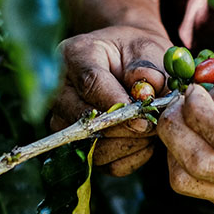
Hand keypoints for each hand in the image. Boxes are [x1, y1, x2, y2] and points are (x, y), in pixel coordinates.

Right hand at [51, 26, 170, 175]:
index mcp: (75, 56)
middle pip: (85, 121)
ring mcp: (64, 121)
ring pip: (94, 148)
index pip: (90, 83)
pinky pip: (105, 164)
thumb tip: (145, 93)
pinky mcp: (77, 146)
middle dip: (125, 128)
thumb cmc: (137, 54)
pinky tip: (143, 141)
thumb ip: (148, 68)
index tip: (142, 118)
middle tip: (152, 125)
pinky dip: (130, 157)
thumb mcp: (147, 49)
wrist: (129, 65)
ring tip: (150, 129)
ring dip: (130, 145)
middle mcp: (60, 91)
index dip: (116, 104)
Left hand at [157, 62, 213, 213]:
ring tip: (187, 122)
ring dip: (174, 147)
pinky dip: (184, 162)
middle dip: (174, 128)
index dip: (196, 110)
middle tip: (178, 105)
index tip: (194, 91)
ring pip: (185, 181)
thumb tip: (199, 93)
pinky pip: (192, 188)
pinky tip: (200, 141)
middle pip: (197, 163)